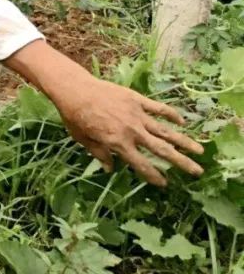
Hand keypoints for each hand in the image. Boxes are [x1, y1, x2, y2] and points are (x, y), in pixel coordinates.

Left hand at [3, 39, 203, 186]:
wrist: (75, 90)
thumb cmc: (75, 116)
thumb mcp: (83, 139)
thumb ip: (100, 154)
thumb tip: (110, 169)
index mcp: (118, 143)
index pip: (141, 164)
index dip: (154, 176)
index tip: (165, 184)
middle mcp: (132, 131)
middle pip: (162, 150)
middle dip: (181, 162)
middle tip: (197, 171)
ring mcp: (136, 115)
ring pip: (165, 130)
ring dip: (184, 141)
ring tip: (199, 150)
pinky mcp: (137, 100)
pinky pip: (158, 108)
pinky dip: (171, 114)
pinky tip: (182, 121)